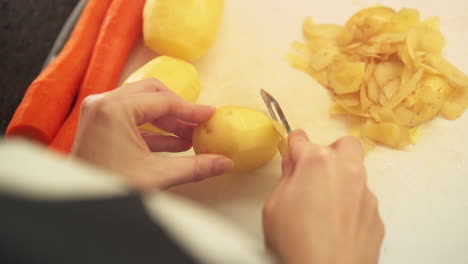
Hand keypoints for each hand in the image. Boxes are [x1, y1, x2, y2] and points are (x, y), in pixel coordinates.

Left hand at [72, 79, 233, 189]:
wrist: (78, 202)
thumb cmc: (108, 187)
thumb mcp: (157, 176)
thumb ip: (194, 167)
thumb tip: (224, 162)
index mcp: (115, 109)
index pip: (164, 101)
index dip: (192, 110)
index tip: (211, 114)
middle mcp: (104, 103)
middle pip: (152, 92)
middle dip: (179, 110)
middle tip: (199, 123)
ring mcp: (100, 112)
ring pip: (143, 105)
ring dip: (168, 120)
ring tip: (191, 137)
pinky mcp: (100, 124)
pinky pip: (132, 118)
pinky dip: (154, 129)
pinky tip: (175, 144)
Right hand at [263, 130, 383, 263]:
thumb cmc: (298, 242)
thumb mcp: (274, 206)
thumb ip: (286, 179)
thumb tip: (292, 168)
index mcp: (318, 163)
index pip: (302, 139)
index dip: (294, 144)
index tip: (292, 147)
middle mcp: (347, 172)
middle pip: (344, 145)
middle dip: (330, 151)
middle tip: (314, 170)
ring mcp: (365, 194)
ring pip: (356, 173)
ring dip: (342, 180)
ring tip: (323, 204)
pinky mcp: (375, 215)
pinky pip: (363, 201)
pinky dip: (351, 205)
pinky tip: (335, 225)